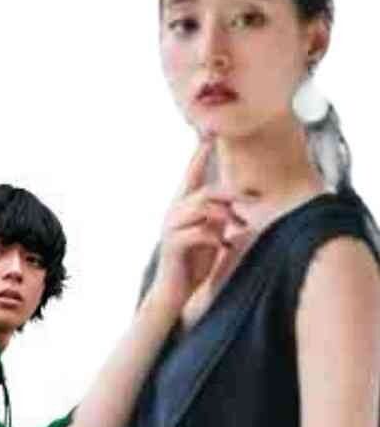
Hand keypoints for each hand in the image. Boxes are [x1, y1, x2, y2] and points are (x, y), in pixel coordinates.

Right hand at [150, 133, 250, 315]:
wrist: (173, 293)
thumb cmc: (193, 263)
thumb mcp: (211, 234)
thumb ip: (222, 216)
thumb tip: (245, 202)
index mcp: (184, 205)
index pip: (193, 172)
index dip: (200, 153)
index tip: (210, 132)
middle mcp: (175, 211)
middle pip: (206, 190)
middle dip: (232, 193)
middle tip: (254, 198)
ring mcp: (172, 227)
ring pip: (202, 206)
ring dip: (227, 215)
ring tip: (241, 225)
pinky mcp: (173, 245)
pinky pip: (199, 232)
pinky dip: (217, 237)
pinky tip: (226, 246)